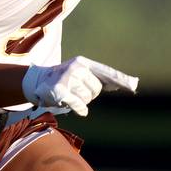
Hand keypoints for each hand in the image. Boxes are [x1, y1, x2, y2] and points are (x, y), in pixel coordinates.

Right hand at [21, 56, 137, 115]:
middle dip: (90, 93)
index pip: (106, 72)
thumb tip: (120, 85)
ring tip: (69, 94)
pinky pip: (80, 106)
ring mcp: (67, 78)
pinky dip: (80, 109)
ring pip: (88, 98)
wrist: (37, 82)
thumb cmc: (63, 79)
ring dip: (81, 101)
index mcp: (83, 62)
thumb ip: (98, 78)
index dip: (120, 79)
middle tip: (76, 90)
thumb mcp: (79, 74)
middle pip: (97, 89)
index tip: (133, 85)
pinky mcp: (60, 91)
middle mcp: (76, 68)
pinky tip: (73, 106)